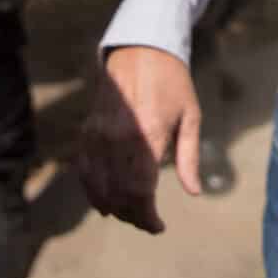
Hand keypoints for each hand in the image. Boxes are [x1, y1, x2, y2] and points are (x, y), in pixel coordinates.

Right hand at [75, 46, 202, 232]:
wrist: (140, 50)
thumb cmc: (172, 83)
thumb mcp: (191, 117)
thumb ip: (189, 158)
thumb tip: (194, 192)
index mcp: (147, 134)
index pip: (139, 192)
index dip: (146, 217)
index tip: (158, 226)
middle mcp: (117, 137)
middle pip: (117, 195)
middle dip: (132, 216)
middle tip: (148, 222)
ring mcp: (97, 135)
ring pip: (97, 187)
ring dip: (113, 207)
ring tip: (131, 214)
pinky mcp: (86, 131)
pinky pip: (84, 171)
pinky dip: (93, 191)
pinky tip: (106, 202)